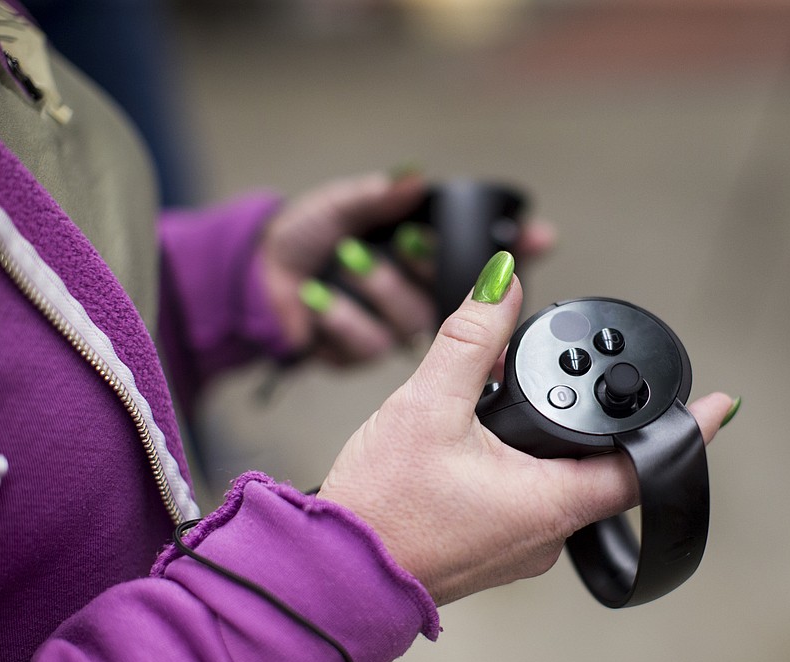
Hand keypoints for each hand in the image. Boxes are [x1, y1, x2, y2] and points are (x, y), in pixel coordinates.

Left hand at [258, 172, 556, 366]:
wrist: (248, 287)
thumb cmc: (293, 239)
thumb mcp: (336, 206)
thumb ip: (376, 195)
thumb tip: (415, 179)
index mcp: (414, 249)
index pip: (475, 250)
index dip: (512, 247)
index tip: (541, 237)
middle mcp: (412, 288)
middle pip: (449, 290)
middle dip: (422, 265)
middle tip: (405, 244)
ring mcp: (392, 325)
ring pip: (411, 317)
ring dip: (374, 286)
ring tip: (343, 263)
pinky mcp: (366, 354)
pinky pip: (372, 343)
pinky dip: (341, 317)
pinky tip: (316, 301)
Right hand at [317, 259, 733, 606]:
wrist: (330, 577)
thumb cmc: (380, 507)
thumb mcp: (426, 406)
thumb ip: (471, 340)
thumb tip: (503, 285)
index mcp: (550, 503)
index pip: (643, 466)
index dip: (685, 431)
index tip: (721, 403)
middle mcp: (547, 533)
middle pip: (603, 469)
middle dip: (598, 422)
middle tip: (592, 379)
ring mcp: (521, 547)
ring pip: (563, 483)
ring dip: (556, 444)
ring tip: (524, 402)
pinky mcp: (494, 547)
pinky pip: (530, 500)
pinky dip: (526, 465)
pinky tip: (488, 443)